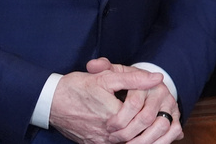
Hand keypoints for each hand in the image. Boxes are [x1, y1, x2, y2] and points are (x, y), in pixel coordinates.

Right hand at [50, 63, 168, 143]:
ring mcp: (99, 142)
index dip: (154, 107)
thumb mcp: (107, 77)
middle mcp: (106, 134)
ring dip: (144, 136)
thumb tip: (158, 77)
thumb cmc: (77, 87)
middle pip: (138, 134)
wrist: (50, 101)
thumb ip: (134, 79)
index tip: (161, 100)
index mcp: (112, 115)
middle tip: (165, 117)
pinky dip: (129, 141)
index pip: (142, 116)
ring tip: (155, 125)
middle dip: (153, 126)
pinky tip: (136, 132)